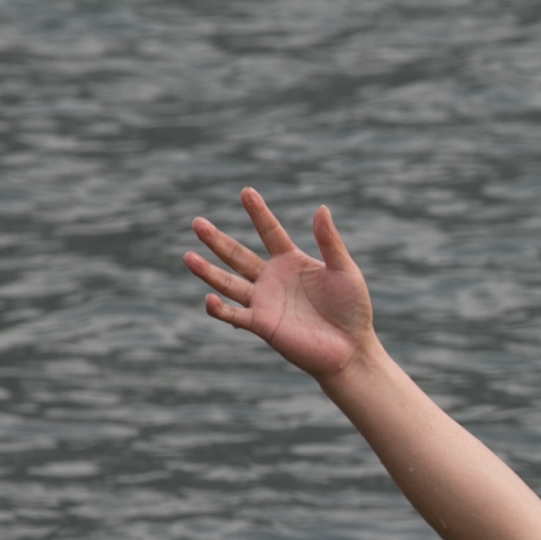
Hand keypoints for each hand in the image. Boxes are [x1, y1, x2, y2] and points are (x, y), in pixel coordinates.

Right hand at [185, 187, 376, 382]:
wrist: (351, 348)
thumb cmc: (352, 309)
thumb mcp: (344, 270)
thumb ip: (330, 242)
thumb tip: (322, 208)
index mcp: (291, 261)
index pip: (270, 232)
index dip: (258, 213)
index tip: (246, 191)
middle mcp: (272, 279)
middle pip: (238, 255)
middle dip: (217, 240)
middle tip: (197, 222)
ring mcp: (264, 301)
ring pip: (229, 283)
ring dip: (207, 272)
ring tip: (187, 256)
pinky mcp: (262, 325)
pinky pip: (235, 315)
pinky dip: (219, 309)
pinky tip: (209, 298)